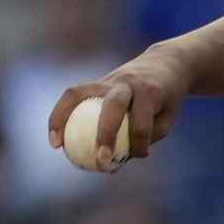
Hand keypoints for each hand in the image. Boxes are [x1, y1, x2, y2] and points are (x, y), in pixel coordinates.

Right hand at [48, 49, 190, 163]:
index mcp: (150, 93)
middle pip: (113, 105)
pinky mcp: (96, 81)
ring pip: (80, 93)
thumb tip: (121, 160)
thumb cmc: (167, 98)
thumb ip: (148, 136)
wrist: (165, 64)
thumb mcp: (168, 117)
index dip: (140, 144)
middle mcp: (127, 83)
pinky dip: (60, 113)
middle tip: (100, 160)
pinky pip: (73, 95)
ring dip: (64, 117)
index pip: (142, 123)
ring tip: (56, 144)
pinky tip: (56, 136)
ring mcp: (108, 79)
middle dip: (105, 133)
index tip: (139, 155)